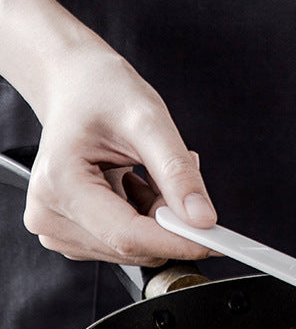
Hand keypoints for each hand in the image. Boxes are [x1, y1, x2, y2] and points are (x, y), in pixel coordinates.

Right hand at [23, 42, 218, 265]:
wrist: (76, 84)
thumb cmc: (103, 92)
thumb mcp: (149, 121)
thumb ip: (176, 173)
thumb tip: (202, 218)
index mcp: (60, 184)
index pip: (126, 236)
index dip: (176, 240)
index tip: (215, 239)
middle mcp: (48, 214)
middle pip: (130, 244)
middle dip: (170, 217)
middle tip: (183, 167)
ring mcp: (55, 225)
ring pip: (131, 245)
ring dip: (159, 213)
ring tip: (155, 166)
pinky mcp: (69, 230)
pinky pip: (122, 238)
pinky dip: (146, 213)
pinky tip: (143, 180)